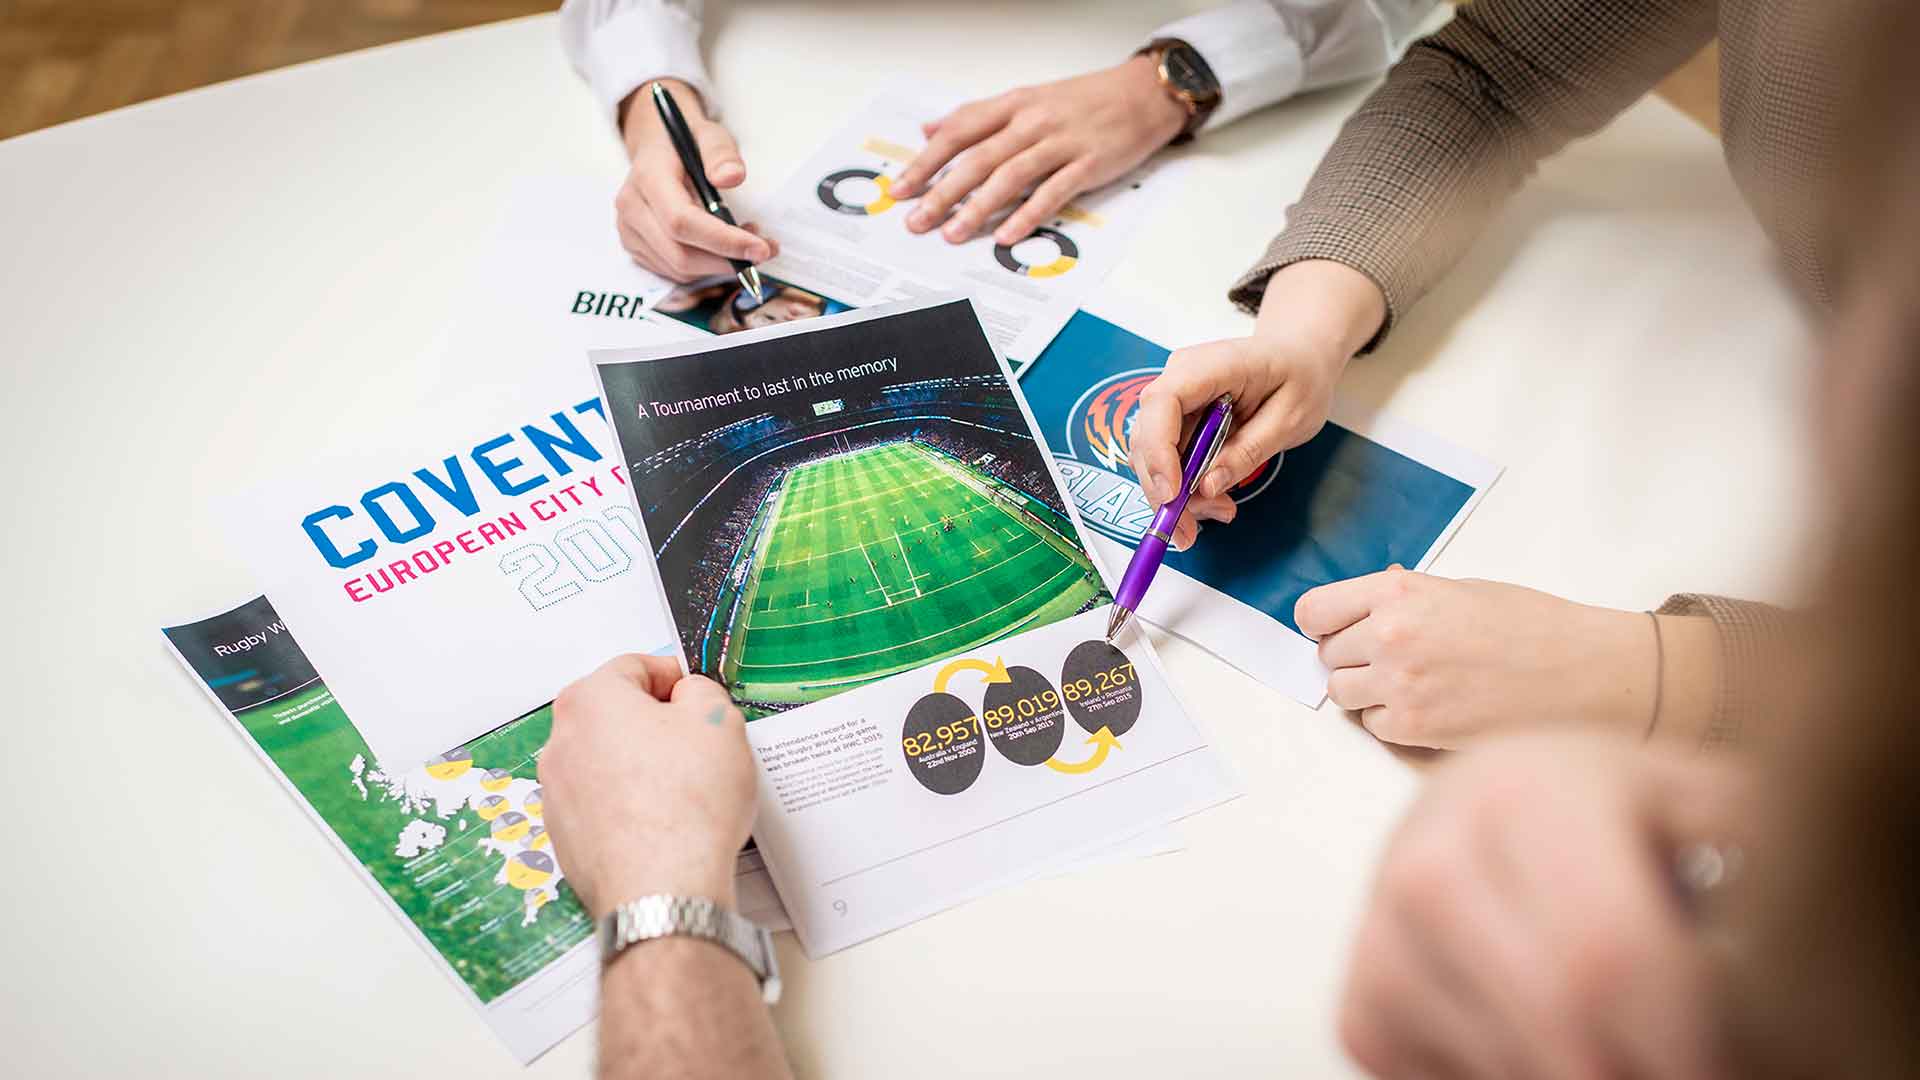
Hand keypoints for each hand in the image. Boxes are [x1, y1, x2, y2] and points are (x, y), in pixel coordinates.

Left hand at [540, 654, 755, 916]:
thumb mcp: (719, 720)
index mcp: (591, 700)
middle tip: (696, 742)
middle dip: (654, 722)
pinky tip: (663, 821)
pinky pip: (600, 803)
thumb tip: (689, 696)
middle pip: (614, 714)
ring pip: (606, 760)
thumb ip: (701, 691)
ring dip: (640, 765)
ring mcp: (557, 792)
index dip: (673, 676)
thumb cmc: (686, 807)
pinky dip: (628, 804)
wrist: (663, 889)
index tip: (694, 692)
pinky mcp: (565, 835)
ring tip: (684, 788)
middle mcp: (562, 741)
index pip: (634, 666)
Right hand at [615, 80, 777, 280]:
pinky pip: (675, 272)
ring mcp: (629, 231)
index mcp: (647, 178)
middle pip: (680, 253)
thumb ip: (721, 153)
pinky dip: (705, 267)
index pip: (682, 221)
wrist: (656, 148)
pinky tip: (723, 248)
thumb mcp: (709, 134)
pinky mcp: (635, 248)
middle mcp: (631, 208)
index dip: (723, 240)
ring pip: (680, 268)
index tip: (760, 248)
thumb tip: (732, 177)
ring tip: (747, 242)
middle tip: (764, 249)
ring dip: (719, 265)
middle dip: (727, 260)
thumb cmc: (686, 143)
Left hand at [890, 56, 1186, 244]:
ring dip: (977, 208)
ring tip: (953, 234)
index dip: (927, 161)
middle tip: (917, 220)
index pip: (959, 131)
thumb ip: (979, 117)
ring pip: (1009, 176)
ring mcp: (1060, 142)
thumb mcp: (1027, 98)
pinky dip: (1026, 214)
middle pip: (977, 158)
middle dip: (943, 192)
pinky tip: (1006, 234)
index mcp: (1013, 103)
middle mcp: (1032, 121)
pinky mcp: (1087, 164)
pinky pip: (1051, 192)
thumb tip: (932, 130)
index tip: (902, 187)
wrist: (1142, 93)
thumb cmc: (1085, 100)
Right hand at [1129, 260, 1384, 548]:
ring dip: (1175, 494)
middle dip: (1162, 489)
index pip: (1163, 402)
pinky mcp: (1177, 418)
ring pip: (1153, 454)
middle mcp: (1180, 377)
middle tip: (1189, 532)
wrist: (1299, 355)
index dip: (1159, 450)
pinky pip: (1169, 457)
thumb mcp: (1291, 418)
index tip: (1172, 495)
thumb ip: (1248, 451)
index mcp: (1210, 365)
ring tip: (1220, 512)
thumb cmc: (1301, 377)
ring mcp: (1175, 398)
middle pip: (1148, 436)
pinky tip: (1214, 499)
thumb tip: (1206, 487)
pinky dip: (1185, 486)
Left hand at [1297, 568, 1672, 749]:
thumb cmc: (1531, 625)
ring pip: (1342, 694)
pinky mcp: (1415, 727)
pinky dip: (1393, 721)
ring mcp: (1400, 683)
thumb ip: (1404, 598)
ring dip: (1367, 692)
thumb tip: (1367, 604)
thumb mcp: (1459, 589)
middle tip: (1392, 660)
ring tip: (1412, 684)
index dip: (1322, 624)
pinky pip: (1373, 726)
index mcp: (1398, 592)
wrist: (1581, 672)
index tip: (1334, 631)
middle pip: (1328, 656)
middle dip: (1352, 659)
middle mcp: (1389, 635)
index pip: (1314, 611)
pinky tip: (1431, 707)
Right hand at [1340, 732, 1743, 1078]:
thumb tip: (1808, 918)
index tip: (1738, 1059)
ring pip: (1509, 1071)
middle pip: (1562, 1030)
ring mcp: (1380, 939)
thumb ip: (1761, 844)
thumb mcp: (1694, 798)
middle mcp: (1429, 860)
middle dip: (1646, 1072)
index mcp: (1522, 796)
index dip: (1691, 1036)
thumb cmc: (1605, 810)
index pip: (1610, 953)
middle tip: (1696, 1069)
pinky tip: (1545, 1038)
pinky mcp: (1358, 1008)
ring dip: (1586, 1077)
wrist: (1480, 802)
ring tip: (1628, 1040)